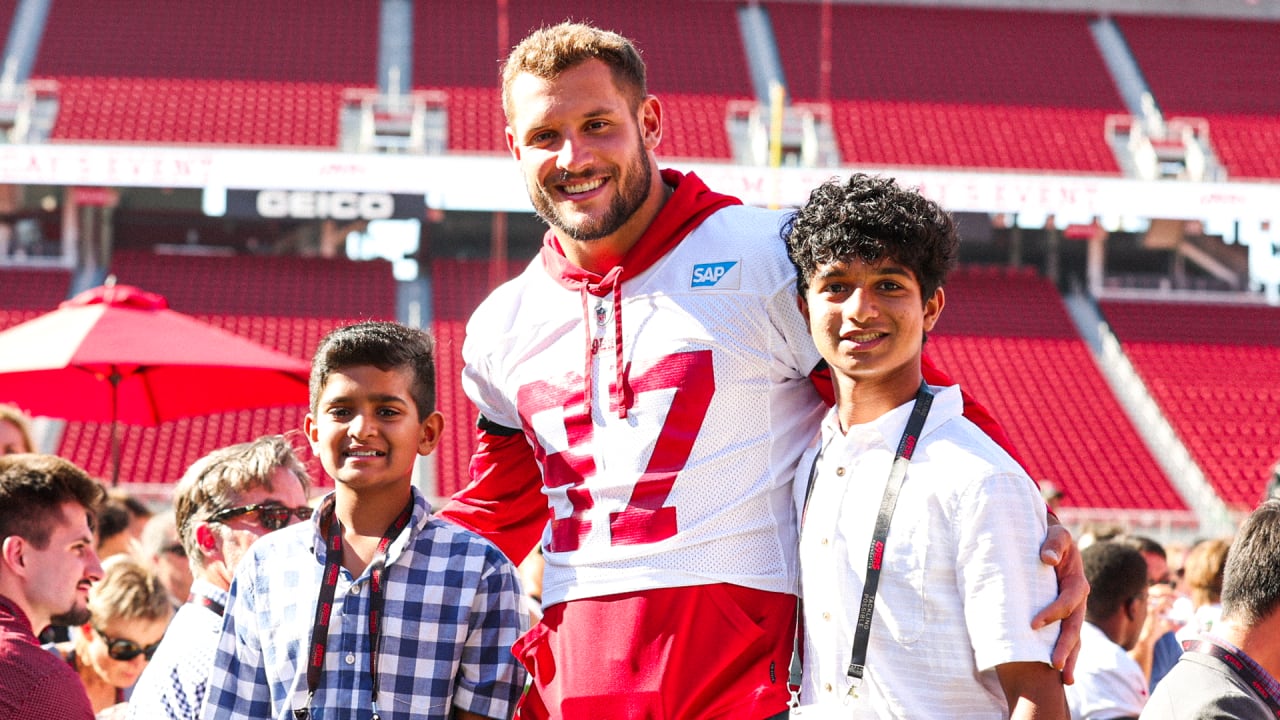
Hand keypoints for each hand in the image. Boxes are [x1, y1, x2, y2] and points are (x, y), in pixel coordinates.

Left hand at [1032, 520, 1088, 684]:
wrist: (1051, 543)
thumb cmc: (1051, 538)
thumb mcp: (1056, 534)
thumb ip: (1054, 543)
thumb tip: (1047, 558)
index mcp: (1078, 581)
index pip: (1068, 601)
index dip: (1053, 613)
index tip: (1033, 624)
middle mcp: (1079, 599)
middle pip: (1075, 626)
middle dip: (1067, 646)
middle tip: (1056, 665)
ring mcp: (1075, 610)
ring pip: (1076, 637)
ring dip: (1071, 657)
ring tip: (1067, 680)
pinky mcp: (1066, 616)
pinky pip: (1069, 637)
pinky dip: (1069, 654)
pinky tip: (1064, 675)